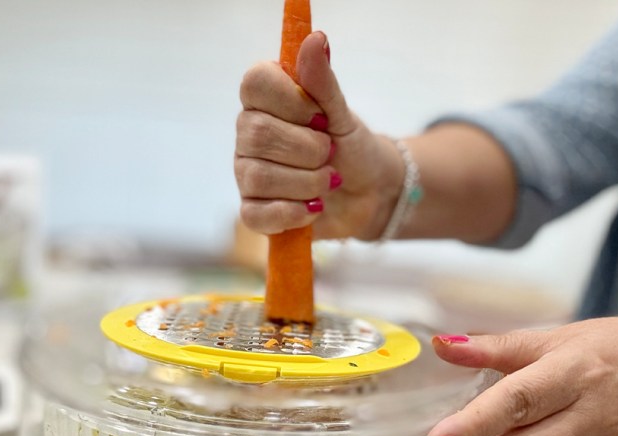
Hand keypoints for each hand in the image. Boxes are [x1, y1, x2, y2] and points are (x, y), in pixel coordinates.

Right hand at [235, 31, 402, 240]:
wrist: (370, 193)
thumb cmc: (352, 148)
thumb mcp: (342, 114)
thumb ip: (322, 82)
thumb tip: (314, 40)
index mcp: (267, 102)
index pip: (254, 83)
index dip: (290, 100)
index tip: (320, 115)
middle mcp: (249, 135)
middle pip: (257, 134)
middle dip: (307, 149)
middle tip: (331, 153)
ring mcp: (248, 173)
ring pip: (258, 176)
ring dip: (306, 182)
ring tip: (328, 182)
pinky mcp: (255, 210)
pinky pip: (256, 214)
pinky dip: (292, 212)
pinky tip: (313, 207)